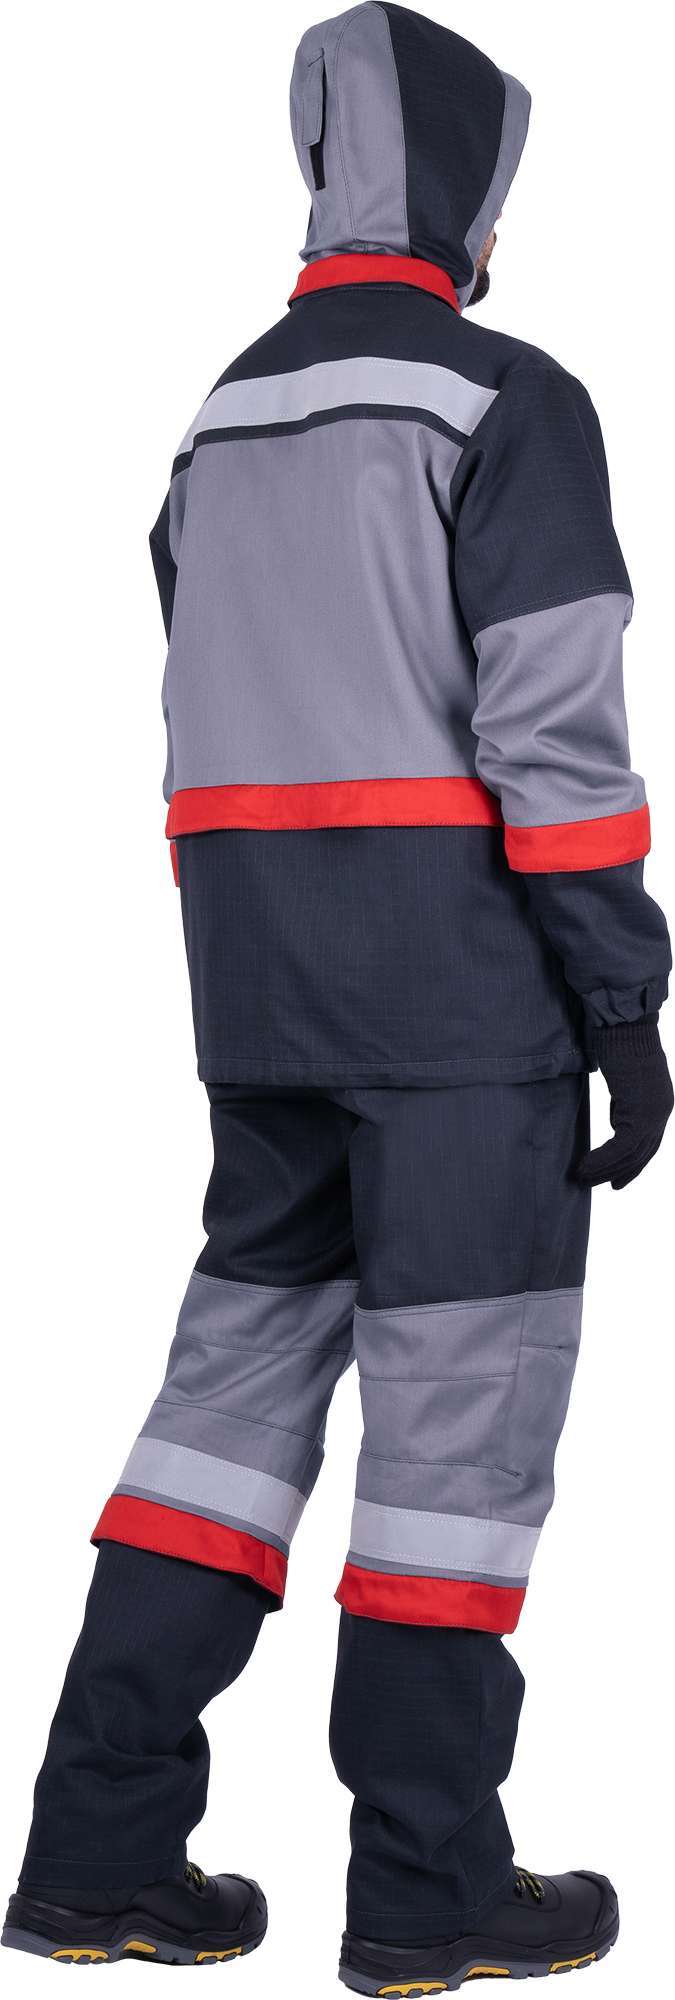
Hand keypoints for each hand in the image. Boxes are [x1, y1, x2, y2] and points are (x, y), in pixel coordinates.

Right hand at [578, 1018, 672, 1190]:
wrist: (625, 1025)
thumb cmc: (621, 1042)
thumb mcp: (626, 1080)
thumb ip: (626, 1102)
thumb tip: (618, 1121)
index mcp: (662, 1103)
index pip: (649, 1144)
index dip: (632, 1165)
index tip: (615, 1180)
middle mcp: (662, 1112)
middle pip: (641, 1155)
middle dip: (616, 1172)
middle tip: (591, 1183)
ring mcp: (653, 1114)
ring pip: (630, 1156)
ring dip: (603, 1170)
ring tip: (581, 1178)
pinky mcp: (639, 1114)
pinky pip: (621, 1148)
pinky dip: (602, 1161)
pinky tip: (584, 1167)